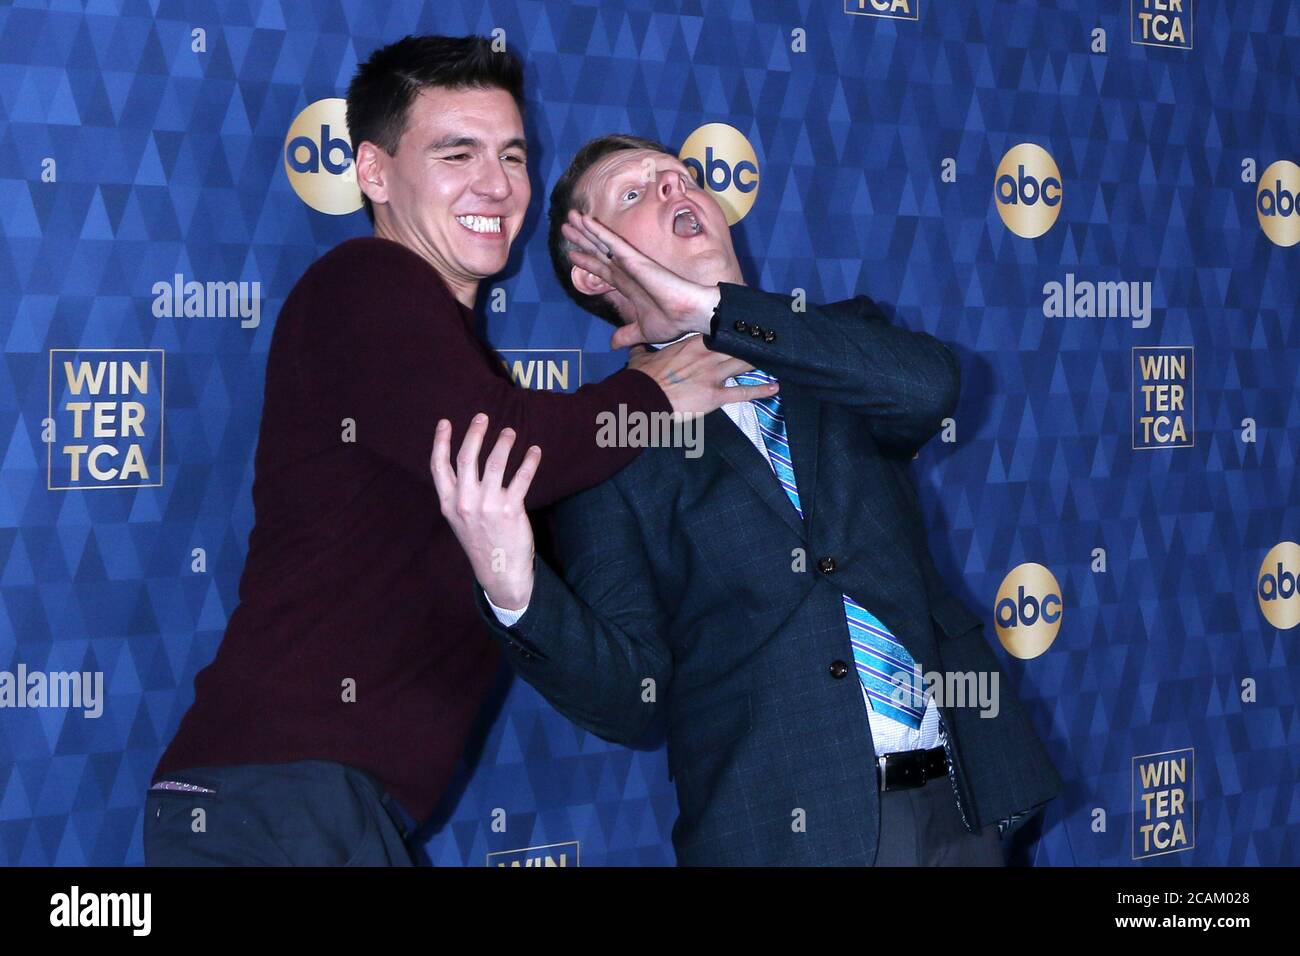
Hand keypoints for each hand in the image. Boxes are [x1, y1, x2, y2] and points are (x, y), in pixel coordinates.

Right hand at [430, 413, 540, 610]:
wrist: (498, 571)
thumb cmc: (480, 541)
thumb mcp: (458, 519)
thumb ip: (457, 493)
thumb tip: (463, 462)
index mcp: (448, 503)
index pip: (439, 466)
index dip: (441, 441)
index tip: (445, 422)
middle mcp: (465, 502)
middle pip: (467, 458)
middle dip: (474, 433)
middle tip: (482, 416)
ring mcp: (488, 506)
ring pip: (495, 463)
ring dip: (503, 442)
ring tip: (510, 431)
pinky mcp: (510, 510)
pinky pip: (522, 477)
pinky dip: (529, 461)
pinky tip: (534, 451)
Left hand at [562, 210, 720, 347]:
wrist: (690, 314)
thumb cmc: (672, 321)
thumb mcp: (642, 331)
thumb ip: (626, 334)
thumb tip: (613, 344)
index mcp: (628, 286)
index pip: (603, 271)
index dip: (587, 262)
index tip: (573, 254)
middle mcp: (627, 271)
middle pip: (599, 252)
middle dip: (582, 240)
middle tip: (565, 226)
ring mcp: (630, 263)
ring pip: (603, 242)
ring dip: (585, 230)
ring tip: (570, 217)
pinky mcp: (634, 259)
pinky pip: (613, 242)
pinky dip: (598, 231)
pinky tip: (585, 221)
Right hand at [627, 335, 778, 415]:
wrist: (642, 398)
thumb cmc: (641, 378)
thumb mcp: (640, 359)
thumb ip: (642, 349)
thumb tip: (634, 344)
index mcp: (691, 344)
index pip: (719, 330)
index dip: (735, 327)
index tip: (747, 322)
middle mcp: (707, 356)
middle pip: (737, 345)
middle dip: (754, 341)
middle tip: (771, 338)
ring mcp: (713, 376)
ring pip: (744, 364)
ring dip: (761, 361)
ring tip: (778, 357)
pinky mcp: (715, 397)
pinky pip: (742, 393)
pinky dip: (760, 390)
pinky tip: (775, 387)